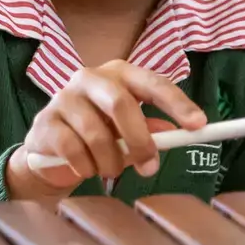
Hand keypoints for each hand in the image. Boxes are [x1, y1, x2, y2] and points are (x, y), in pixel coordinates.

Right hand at [5, 61, 207, 197]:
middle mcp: (90, 77)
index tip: (198, 125)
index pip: (153, 83)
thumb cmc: (98, 134)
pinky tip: (86, 169)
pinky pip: (72, 149)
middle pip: (121, 103)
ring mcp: (63, 97)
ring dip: (110, 161)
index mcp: (119, 74)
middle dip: (139, 140)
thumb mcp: (128, 132)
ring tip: (111, 171)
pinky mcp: (45, 121)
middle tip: (150, 168)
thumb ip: (151, 131)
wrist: (50, 150)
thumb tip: (174, 135)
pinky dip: (85, 167)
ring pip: (96, 133)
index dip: (177, 104)